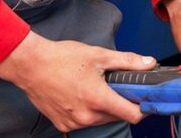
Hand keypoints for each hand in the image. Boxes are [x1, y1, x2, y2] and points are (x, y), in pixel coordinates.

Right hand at [0, 31, 153, 131]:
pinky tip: (83, 94)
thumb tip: (149, 63)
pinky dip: (90, 111)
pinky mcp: (62, 124)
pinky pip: (85, 121)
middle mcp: (86, 116)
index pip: (133, 115)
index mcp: (98, 99)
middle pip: (118, 116)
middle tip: (120, 85)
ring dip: (106, 107)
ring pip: (102, 119)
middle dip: (123, 102)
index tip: (147, 98)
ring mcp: (73, 123)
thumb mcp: (99, 55)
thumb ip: (128, 61)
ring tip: (98, 87)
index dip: (145, 107)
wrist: (30, 66)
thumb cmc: (62, 58)